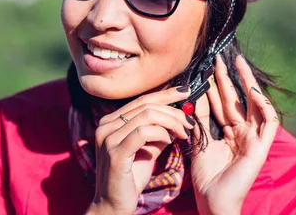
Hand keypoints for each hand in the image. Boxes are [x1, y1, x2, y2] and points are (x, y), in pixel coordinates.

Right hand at [86, 86, 194, 214]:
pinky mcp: (114, 152)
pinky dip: (161, 134)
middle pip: (146, 105)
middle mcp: (105, 125)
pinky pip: (143, 132)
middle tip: (189, 120)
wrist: (114, 205)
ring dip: (171, 122)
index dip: (165, 94)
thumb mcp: (148, 148)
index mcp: (110, 121)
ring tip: (183, 132)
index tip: (185, 92)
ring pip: (146, 115)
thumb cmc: (131, 177)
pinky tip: (169, 141)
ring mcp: (107, 137)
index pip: (141, 100)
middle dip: (173, 110)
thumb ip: (159, 130)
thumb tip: (179, 114)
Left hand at [190, 55, 278, 214]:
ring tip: (238, 64)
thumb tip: (197, 92)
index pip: (224, 104)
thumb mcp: (200, 139)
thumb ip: (201, 116)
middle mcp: (244, 133)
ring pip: (255, 105)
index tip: (207, 69)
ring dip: (247, 83)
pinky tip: (252, 90)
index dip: (217, 87)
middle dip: (230, 78)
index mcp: (230, 133)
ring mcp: (254, 139)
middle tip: (221, 58)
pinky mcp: (262, 147)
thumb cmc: (206, 175)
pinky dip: (263, 105)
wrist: (212, 199)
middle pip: (238, 100)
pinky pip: (269, 122)